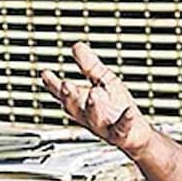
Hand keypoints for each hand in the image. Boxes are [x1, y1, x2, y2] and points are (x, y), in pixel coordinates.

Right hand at [40, 42, 155, 155]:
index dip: (53, 85)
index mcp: (81, 103)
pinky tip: (130, 112)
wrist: (135, 133)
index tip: (46, 74)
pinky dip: (126, 120)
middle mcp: (88, 116)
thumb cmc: (116, 107)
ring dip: (93, 106)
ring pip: (94, 119)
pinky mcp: (122, 134)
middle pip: (74, 108)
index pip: (62, 93)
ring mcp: (104, 126)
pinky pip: (122, 128)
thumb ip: (89, 65)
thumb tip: (76, 46)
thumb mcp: (102, 80)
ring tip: (94, 93)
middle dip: (69, 97)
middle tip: (65, 85)